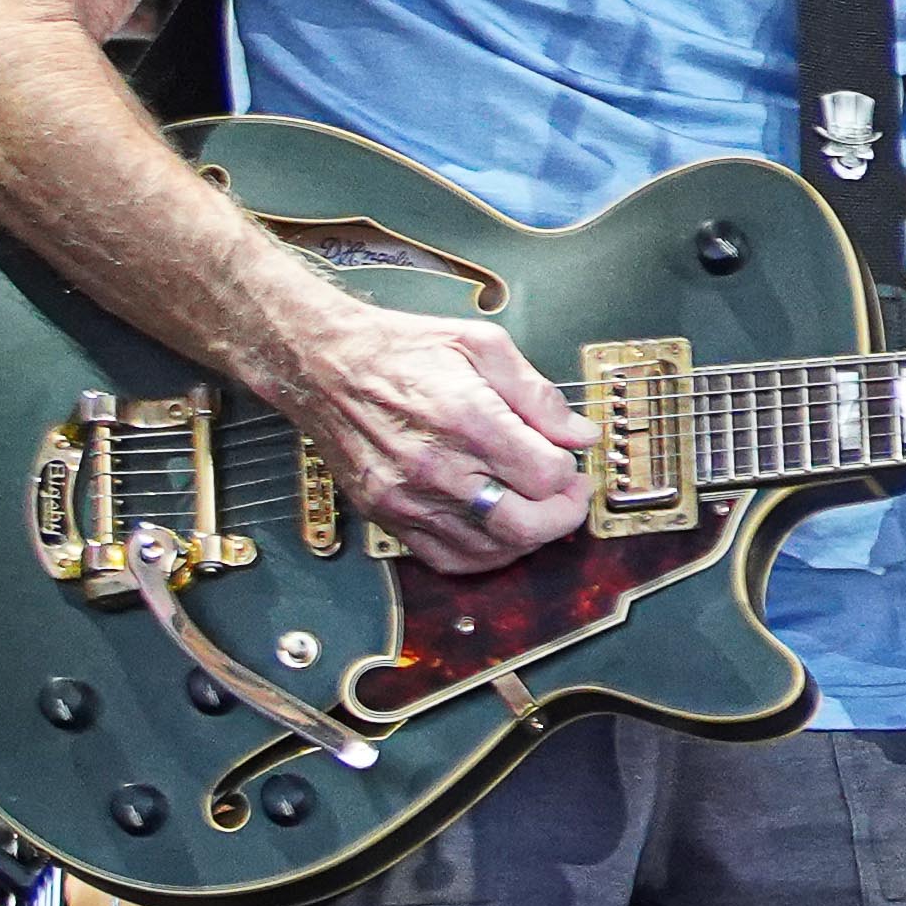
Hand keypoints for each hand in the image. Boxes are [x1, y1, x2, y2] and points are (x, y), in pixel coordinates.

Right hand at [282, 275, 591, 571]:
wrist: (325, 365)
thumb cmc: (405, 350)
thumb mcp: (483, 345)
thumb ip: (538, 394)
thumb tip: (580, 434)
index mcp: (467, 420)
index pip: (546, 476)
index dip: (570, 472)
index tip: (570, 460)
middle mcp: (436, 467)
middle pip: (524, 526)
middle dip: (563, 515)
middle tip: (568, 494)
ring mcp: (407, 498)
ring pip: (490, 550)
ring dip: (528, 536)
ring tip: (535, 507)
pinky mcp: (386, 515)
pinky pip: (446, 559)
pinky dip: (484, 554)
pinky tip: (498, 528)